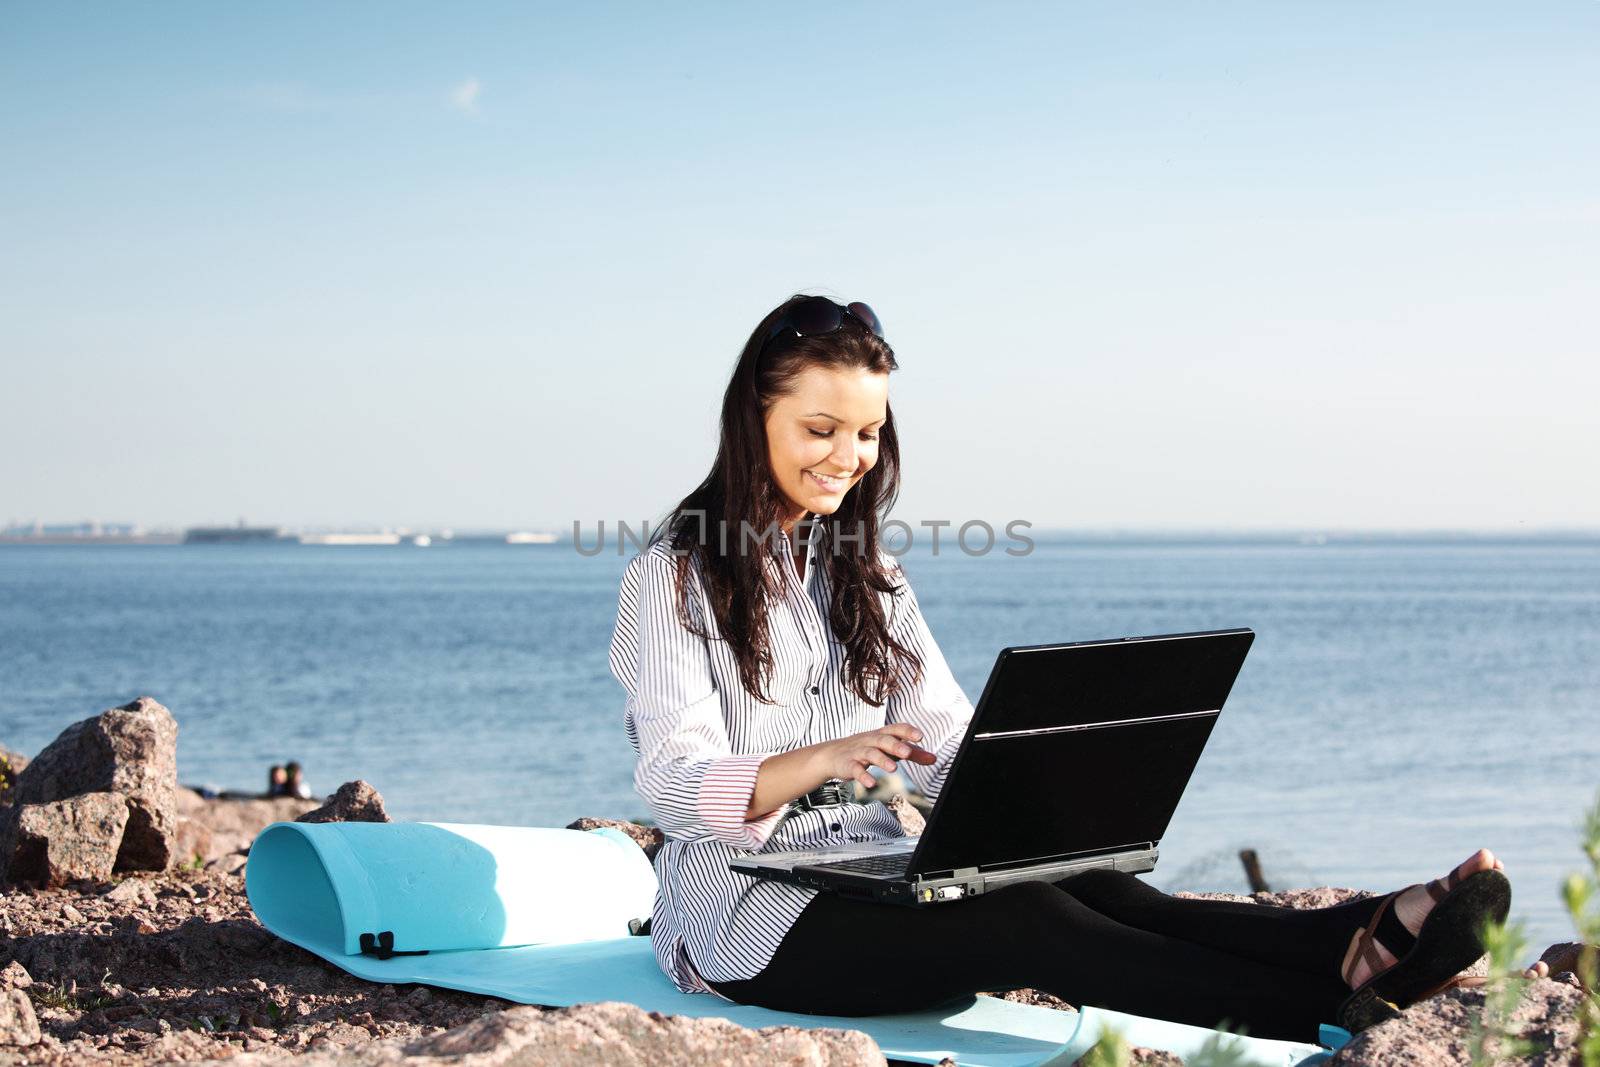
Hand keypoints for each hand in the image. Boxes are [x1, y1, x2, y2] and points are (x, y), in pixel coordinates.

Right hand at [811, 724, 935, 789]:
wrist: (831, 755)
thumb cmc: (866, 749)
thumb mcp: (889, 749)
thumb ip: (912, 754)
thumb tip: (934, 758)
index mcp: (882, 735)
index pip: (895, 729)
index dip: (907, 731)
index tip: (920, 736)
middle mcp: (870, 741)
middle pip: (884, 740)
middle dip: (896, 745)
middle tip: (907, 752)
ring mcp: (858, 752)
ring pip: (870, 754)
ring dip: (882, 760)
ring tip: (893, 769)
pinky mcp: (848, 765)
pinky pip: (855, 770)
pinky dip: (863, 776)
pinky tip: (871, 783)